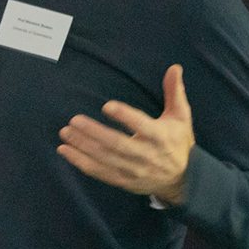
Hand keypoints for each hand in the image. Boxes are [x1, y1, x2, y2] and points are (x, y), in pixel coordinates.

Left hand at [58, 64, 195, 204]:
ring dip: (82, 146)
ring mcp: (133, 170)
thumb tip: (174, 67)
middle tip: (74, 120)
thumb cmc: (178, 142)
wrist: (183, 179)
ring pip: (104, 158)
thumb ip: (174, 92)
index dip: (124, 116)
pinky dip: (80, 162)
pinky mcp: (123, 181)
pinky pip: (99, 172)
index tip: (106, 106)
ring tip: (65, 133)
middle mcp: (146, 155)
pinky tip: (65, 151)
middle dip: (94, 132)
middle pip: (117, 144)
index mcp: (160, 136)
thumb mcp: (181, 117)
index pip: (141, 125)